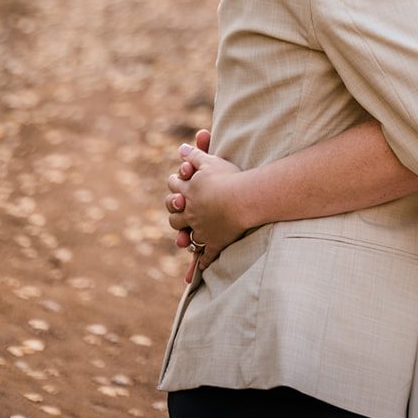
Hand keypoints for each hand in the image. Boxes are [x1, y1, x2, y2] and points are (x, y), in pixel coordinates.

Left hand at [165, 130, 245, 281]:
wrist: (243, 200)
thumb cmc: (229, 178)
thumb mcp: (210, 162)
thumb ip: (195, 154)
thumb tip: (181, 147)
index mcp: (188, 193)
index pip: (174, 188)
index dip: (175, 184)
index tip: (177, 183)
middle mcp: (191, 213)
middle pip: (174, 215)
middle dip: (174, 212)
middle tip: (177, 209)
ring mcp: (202, 230)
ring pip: (186, 237)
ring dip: (183, 237)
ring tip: (182, 238)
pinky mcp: (214, 243)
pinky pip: (205, 257)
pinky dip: (201, 264)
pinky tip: (199, 269)